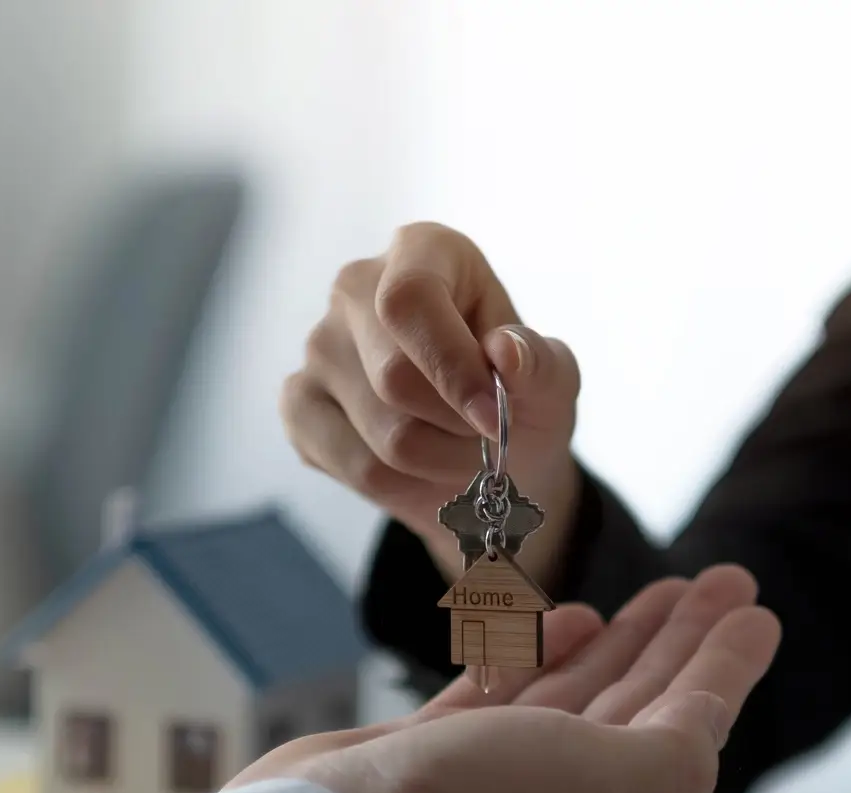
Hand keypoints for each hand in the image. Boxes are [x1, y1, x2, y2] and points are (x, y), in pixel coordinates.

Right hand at [230, 565, 779, 792]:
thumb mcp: (601, 778)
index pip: (687, 719)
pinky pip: (504, 690)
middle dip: (684, 639)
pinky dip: (538, 651)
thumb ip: (671, 749)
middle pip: (641, 698)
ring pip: (579, 690)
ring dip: (621, 639)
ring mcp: (495, 769)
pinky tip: (559, 619)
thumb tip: (713, 719)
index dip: (724, 662)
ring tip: (657, 592)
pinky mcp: (433, 750)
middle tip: (721, 580)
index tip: (755, 607)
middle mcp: (559, 788)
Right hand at [280, 222, 582, 581]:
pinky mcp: (299, 403)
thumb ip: (539, 362)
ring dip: (441, 460)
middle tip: (487, 431)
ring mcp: (319, 346)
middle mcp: (356, 287)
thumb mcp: (551, 378)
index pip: (409, 297)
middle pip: (394, 376)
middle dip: (457, 424)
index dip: (450, 365)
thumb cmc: (519, 395)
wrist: (487, 452)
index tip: (493, 415)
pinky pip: (357, 466)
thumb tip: (506, 352)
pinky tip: (419, 463)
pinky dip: (405, 483)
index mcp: (423, 251)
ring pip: (383, 433)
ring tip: (460, 446)